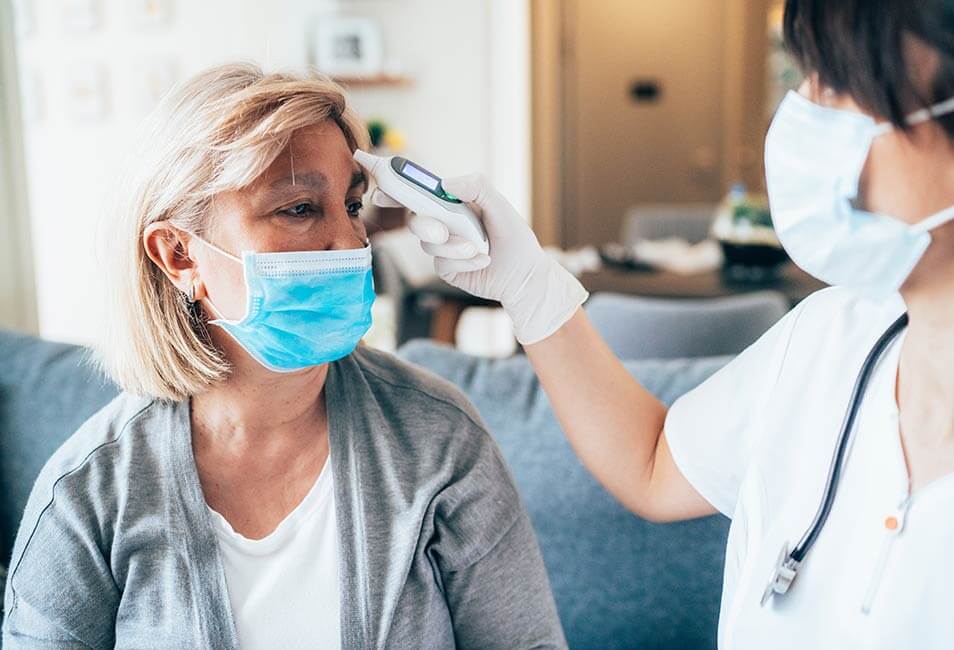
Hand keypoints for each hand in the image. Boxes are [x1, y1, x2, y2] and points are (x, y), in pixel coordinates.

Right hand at [371, 173, 587, 343]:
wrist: (524, 275)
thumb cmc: (514, 237)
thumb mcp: (500, 205)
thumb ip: (476, 187)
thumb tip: (446, 184)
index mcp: (451, 202)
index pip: (417, 191)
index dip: (394, 186)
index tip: (378, 185)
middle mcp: (442, 222)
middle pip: (414, 218)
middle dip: (424, 224)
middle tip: (442, 231)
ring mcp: (442, 246)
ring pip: (428, 243)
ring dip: (453, 246)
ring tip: (478, 248)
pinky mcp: (445, 267)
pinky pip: (440, 262)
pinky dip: (463, 260)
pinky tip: (481, 260)